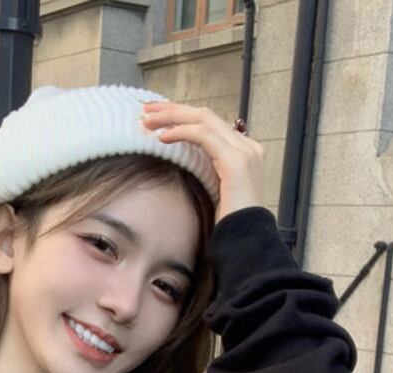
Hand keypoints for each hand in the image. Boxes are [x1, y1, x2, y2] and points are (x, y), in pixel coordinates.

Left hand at [139, 100, 264, 224]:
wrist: (245, 243)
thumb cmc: (227, 227)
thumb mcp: (212, 194)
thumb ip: (203, 174)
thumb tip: (179, 165)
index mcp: (242, 153)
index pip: (209, 124)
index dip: (181, 117)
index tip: (155, 118)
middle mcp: (246, 147)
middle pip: (205, 115)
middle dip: (173, 110)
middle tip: (145, 110)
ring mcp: (244, 152)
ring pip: (203, 119)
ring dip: (171, 117)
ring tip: (146, 121)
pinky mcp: (236, 162)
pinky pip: (203, 136)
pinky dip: (180, 132)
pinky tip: (161, 137)